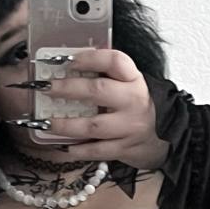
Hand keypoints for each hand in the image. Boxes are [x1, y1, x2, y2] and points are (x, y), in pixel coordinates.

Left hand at [43, 47, 168, 170]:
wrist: (164, 137)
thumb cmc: (136, 106)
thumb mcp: (129, 85)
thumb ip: (106, 75)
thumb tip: (67, 65)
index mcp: (134, 79)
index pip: (115, 61)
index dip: (90, 58)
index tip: (69, 60)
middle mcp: (134, 101)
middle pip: (98, 91)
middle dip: (68, 88)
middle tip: (45, 88)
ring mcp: (129, 127)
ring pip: (93, 125)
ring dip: (66, 124)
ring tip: (46, 122)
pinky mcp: (124, 148)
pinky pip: (97, 150)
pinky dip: (78, 149)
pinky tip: (64, 146)